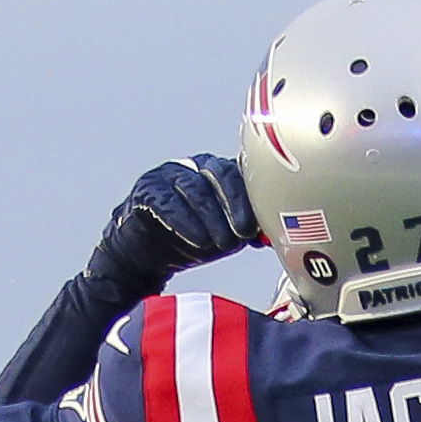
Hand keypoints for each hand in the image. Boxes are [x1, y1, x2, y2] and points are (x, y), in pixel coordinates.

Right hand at [94, 152, 253, 287]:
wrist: (146, 256)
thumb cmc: (189, 239)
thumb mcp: (225, 236)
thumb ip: (247, 230)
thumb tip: (274, 235)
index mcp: (216, 171)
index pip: (239, 173)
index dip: (250, 199)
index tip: (258, 227)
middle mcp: (193, 166)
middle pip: (218, 174)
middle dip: (234, 204)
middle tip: (242, 233)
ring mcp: (167, 175)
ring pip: (194, 189)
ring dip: (212, 219)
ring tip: (221, 244)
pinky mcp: (146, 191)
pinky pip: (167, 202)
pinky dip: (184, 222)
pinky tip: (197, 240)